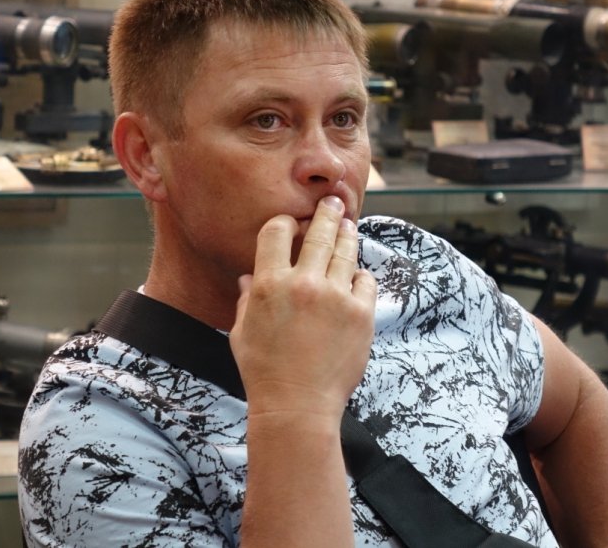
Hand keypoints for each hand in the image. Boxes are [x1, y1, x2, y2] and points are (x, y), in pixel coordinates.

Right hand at [230, 196, 376, 422]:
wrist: (298, 406)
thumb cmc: (263, 371)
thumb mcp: (241, 333)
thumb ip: (246, 300)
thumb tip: (250, 278)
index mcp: (269, 284)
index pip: (277, 231)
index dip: (284, 223)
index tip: (290, 224)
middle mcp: (304, 284)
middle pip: (319, 232)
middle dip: (328, 212)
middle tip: (334, 202)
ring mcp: (336, 297)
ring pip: (346, 251)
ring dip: (347, 235)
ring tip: (349, 226)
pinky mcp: (361, 314)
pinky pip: (365, 281)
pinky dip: (360, 276)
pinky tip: (356, 275)